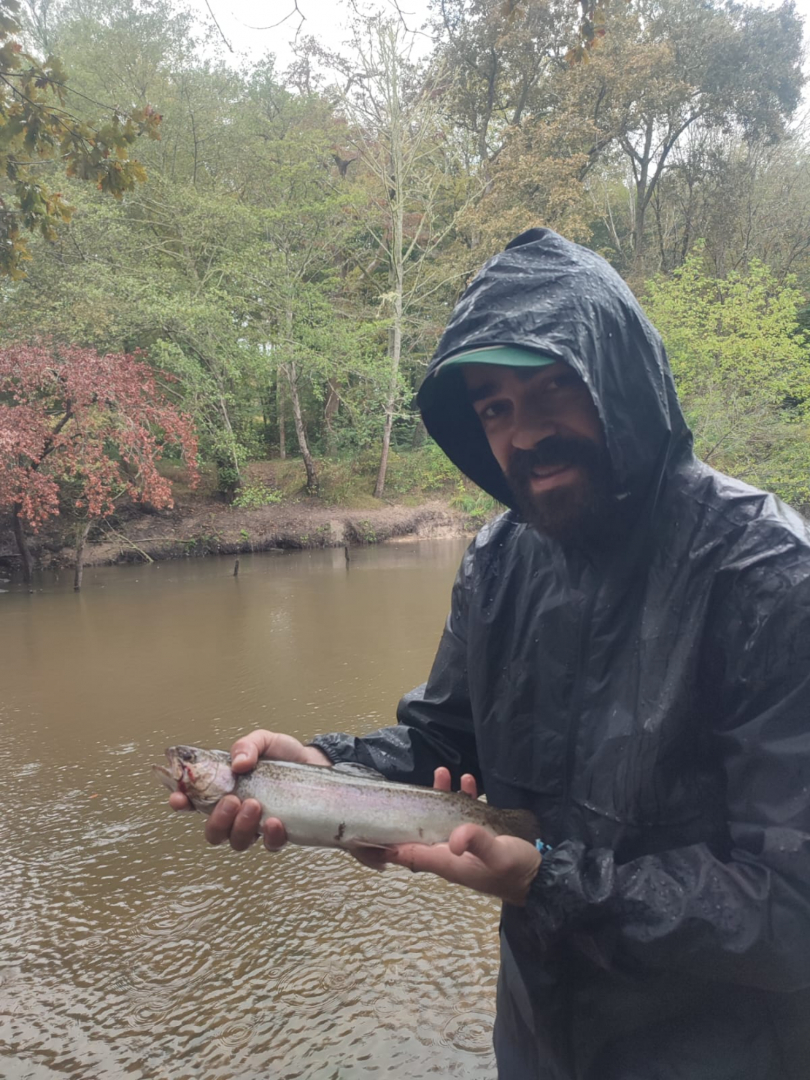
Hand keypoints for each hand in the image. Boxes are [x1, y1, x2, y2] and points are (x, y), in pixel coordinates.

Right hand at [168, 729, 330, 851]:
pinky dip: (270, 836)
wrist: (317, 763)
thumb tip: (238, 763)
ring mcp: (256, 826)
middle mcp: (236, 812)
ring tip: (255, 805)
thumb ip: (247, 746)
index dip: (181, 803)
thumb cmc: (285, 755)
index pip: (193, 801)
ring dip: (241, 827)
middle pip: (213, 832)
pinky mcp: (279, 834)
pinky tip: (275, 821)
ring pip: (237, 842)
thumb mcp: (264, 741)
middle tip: (233, 800)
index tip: (178, 798)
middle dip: (217, 820)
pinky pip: (269, 845)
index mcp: (225, 789)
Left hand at [383, 766, 542, 904]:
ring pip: (441, 820)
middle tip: (410, 786)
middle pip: (421, 832)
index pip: (408, 853)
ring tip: (445, 772)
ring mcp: (463, 847)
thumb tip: (455, 837)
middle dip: (412, 809)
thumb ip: (477, 843)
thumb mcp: (498, 856)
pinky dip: (464, 798)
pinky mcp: (479, 838)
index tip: (368, 830)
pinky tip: (469, 781)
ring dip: (441, 796)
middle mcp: (450, 855)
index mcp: (447, 862)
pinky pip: (463, 816)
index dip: (387, 844)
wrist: (542, 878)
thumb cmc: (516, 870)